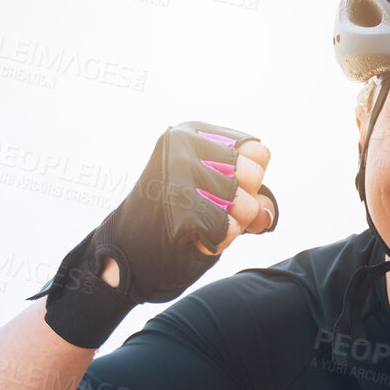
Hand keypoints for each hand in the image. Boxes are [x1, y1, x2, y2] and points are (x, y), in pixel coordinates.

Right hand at [30, 121, 279, 347]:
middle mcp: (182, 146)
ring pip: (244, 205)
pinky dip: (216, 242)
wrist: (125, 256)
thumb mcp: (215, 195)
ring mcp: (179, 175)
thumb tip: (264, 211)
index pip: (257, 151)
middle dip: (240, 204)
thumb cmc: (174, 223)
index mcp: (190, 133)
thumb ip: (249, 194)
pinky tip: (190, 237)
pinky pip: (229, 231)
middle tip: (205, 210)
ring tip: (196, 224)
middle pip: (253, 175)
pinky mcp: (180, 208)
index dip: (250, 180)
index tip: (220, 190)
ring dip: (229, 226)